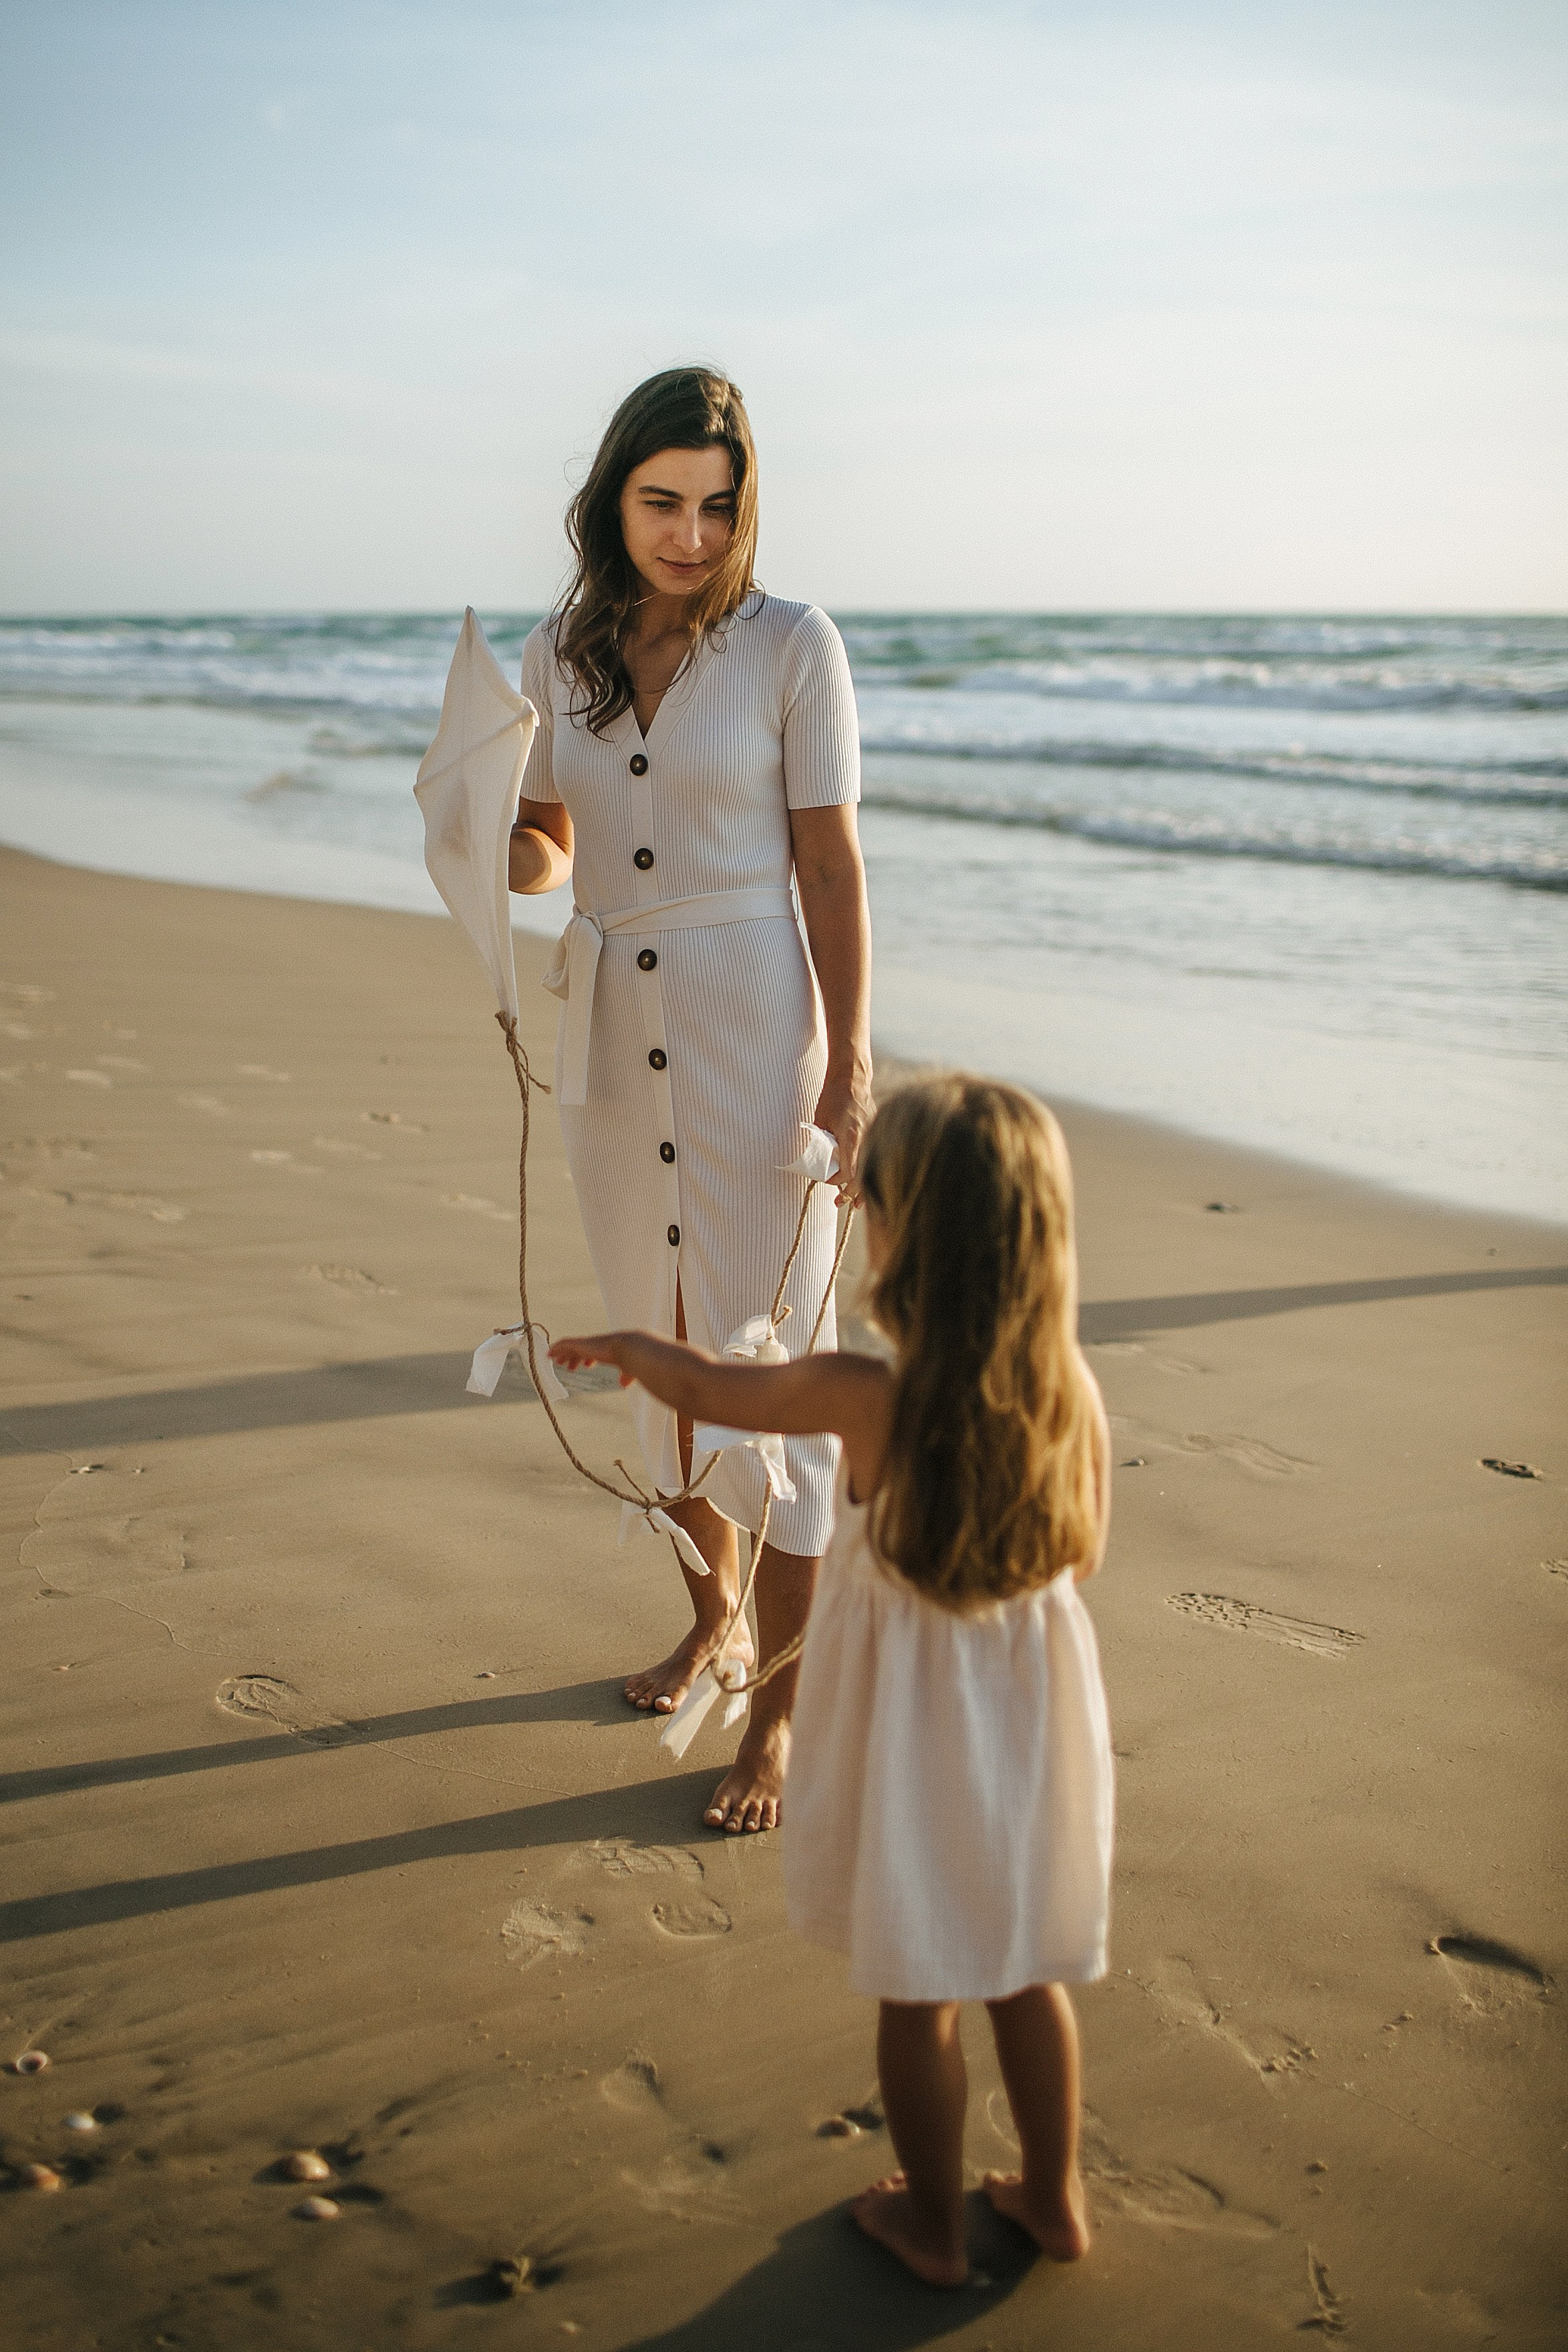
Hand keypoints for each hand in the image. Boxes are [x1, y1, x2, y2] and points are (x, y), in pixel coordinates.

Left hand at [549, 1331, 635, 1384]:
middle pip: (580, 1348)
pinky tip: (548, 1354)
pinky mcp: (580, 1344)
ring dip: (561, 1352)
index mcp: (606, 1349)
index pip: (594, 1352)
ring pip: (570, 1346)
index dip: (588, 1358)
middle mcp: (595, 1344)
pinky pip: (563, 1344)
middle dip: (572, 1355)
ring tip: (553, 1359)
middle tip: (563, 1363)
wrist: (629, 1349)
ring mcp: (587, 1343)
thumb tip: (624, 1384)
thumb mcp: (628, 1370)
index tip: (585, 1365)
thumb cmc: (630, 1360)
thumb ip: (625, 1376)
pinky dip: (555, 1348)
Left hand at [813, 1069, 874, 1205]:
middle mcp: (865, 1138)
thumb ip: (820, 1141)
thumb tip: (813, 1160)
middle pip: (863, 1174)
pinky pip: (873, 1157)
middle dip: (853, 1193)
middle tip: (840, 1203)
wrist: (852, 1077)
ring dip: (863, 1186)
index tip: (828, 1182)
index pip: (849, 1170)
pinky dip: (867, 1170)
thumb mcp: (820, 1120)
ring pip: (870, 1167)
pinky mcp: (876, 1132)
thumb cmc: (834, 1097)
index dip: (838, 1181)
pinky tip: (864, 1181)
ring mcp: (873, 1135)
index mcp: (851, 1136)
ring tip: (857, 1204)